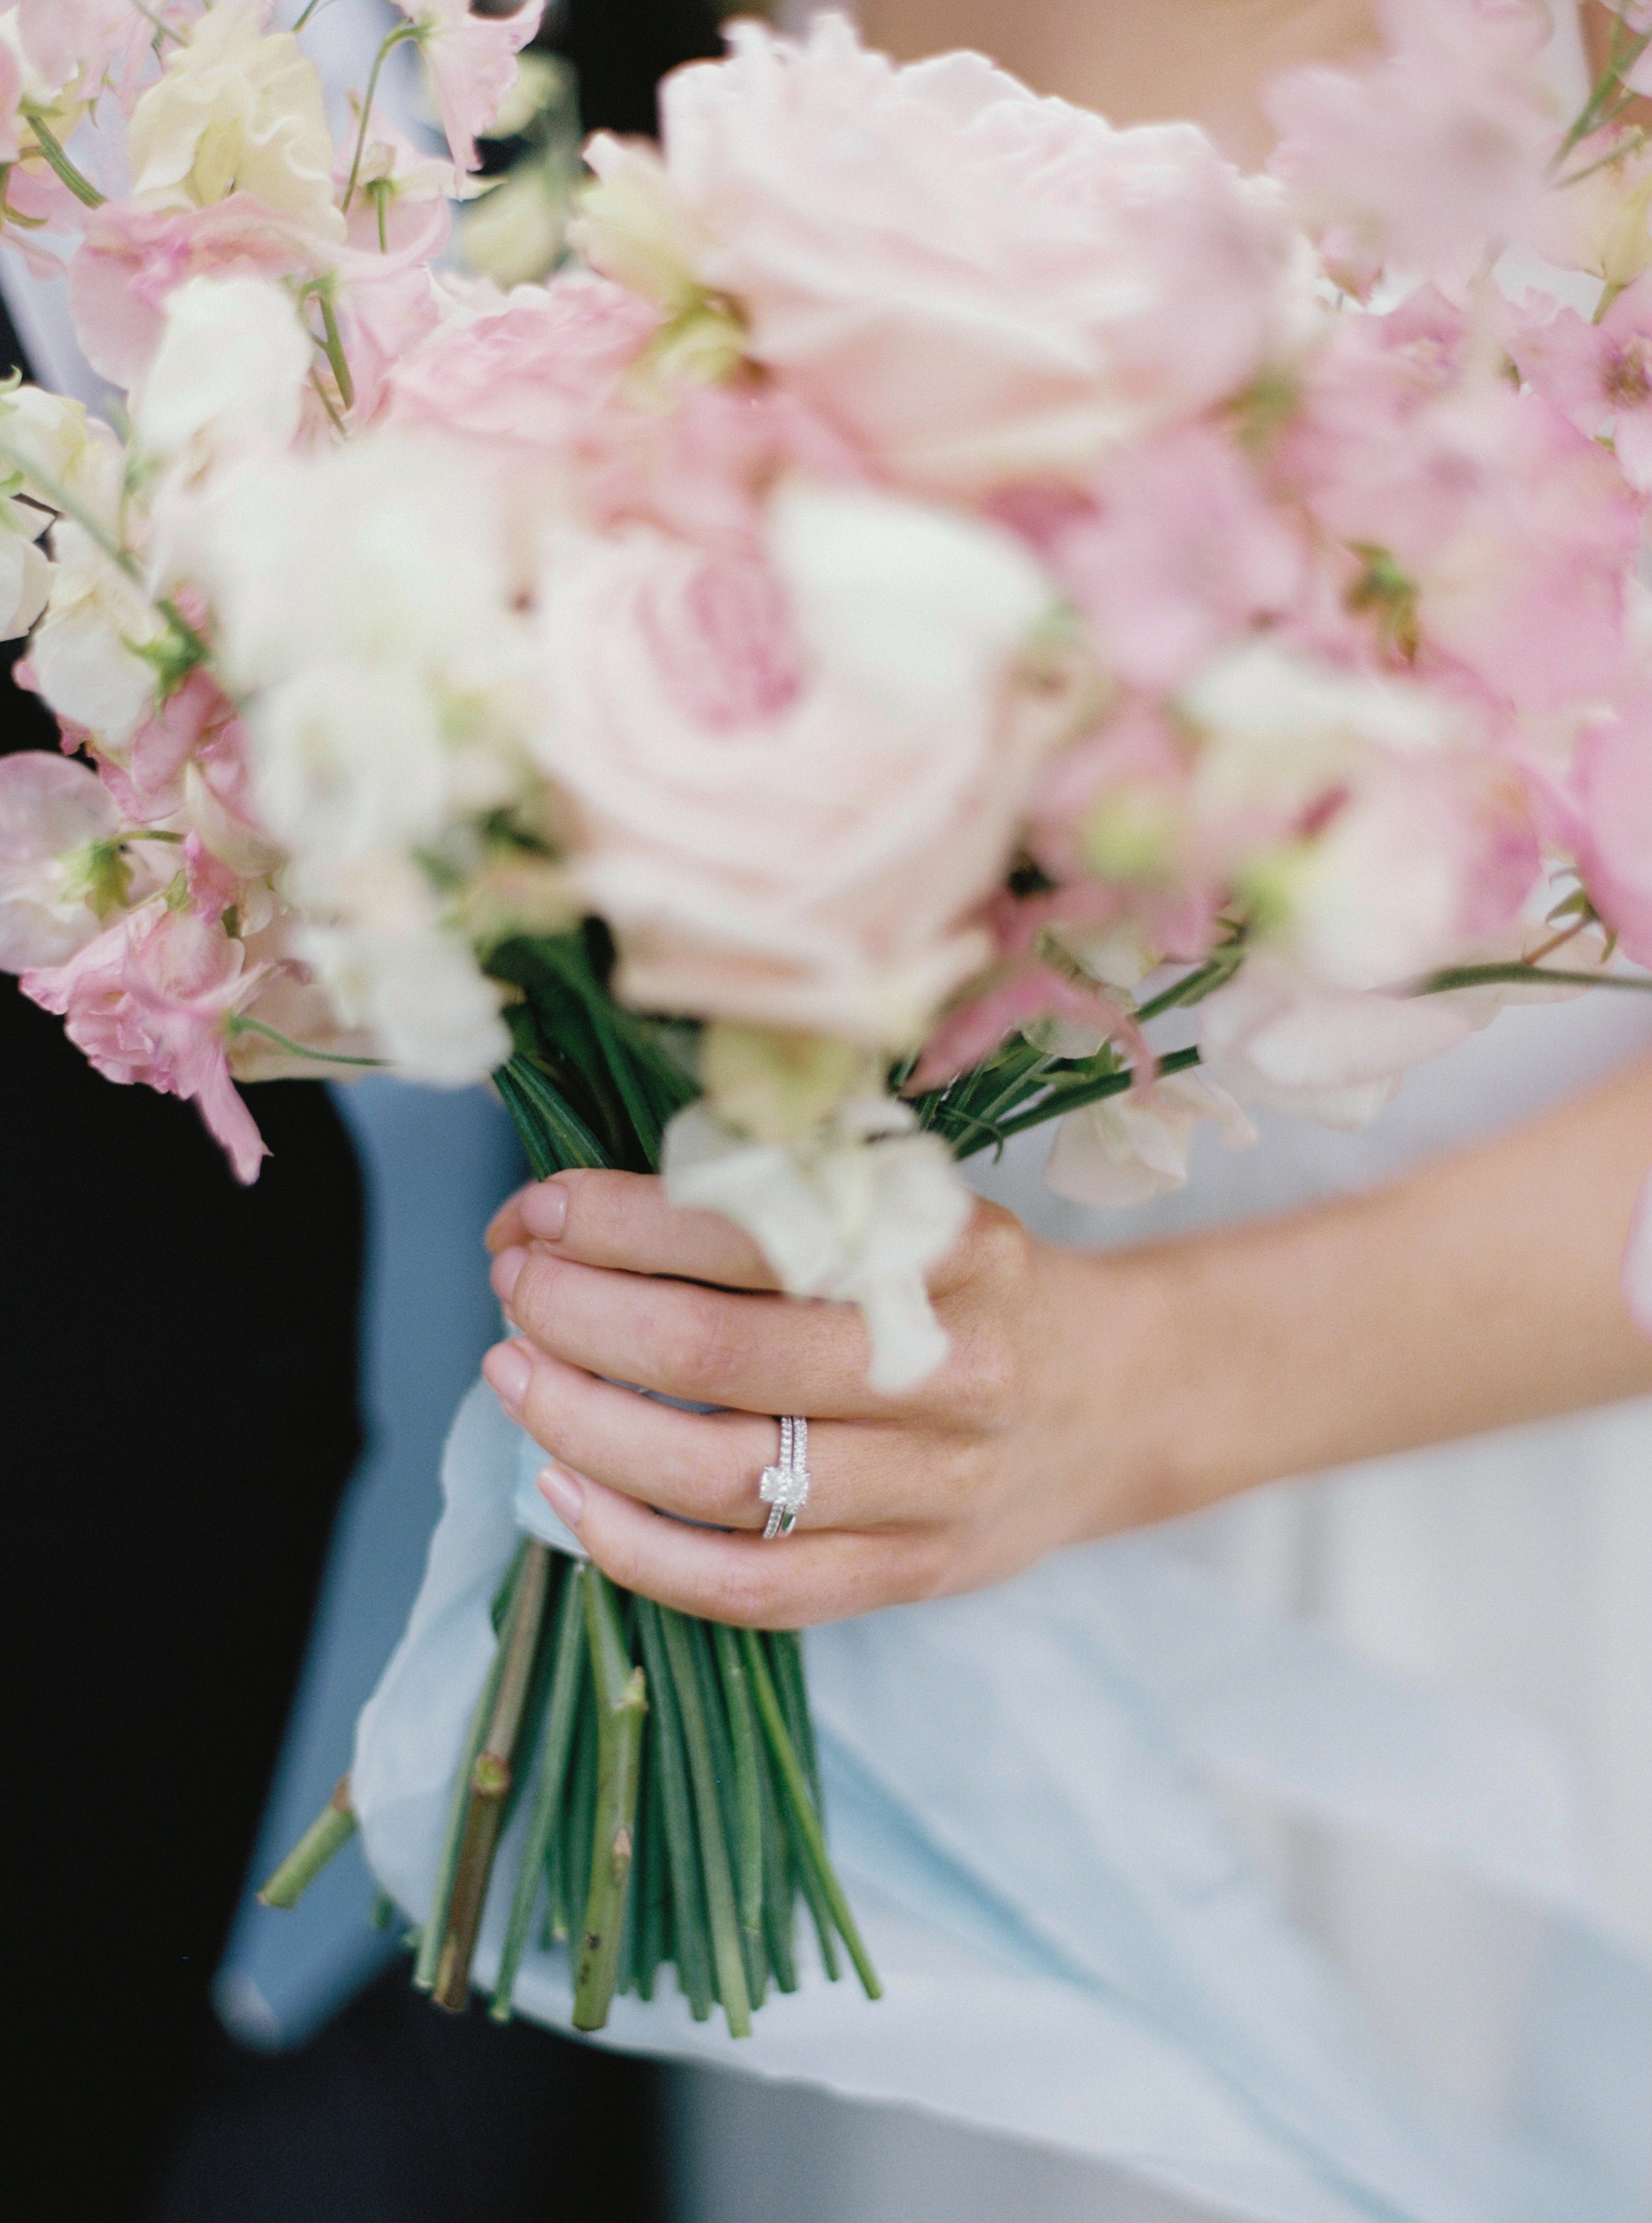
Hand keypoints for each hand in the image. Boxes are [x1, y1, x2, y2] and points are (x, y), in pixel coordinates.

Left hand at [481, 1171, 1175, 1627]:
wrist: (1116, 1403)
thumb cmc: (979, 1289)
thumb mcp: (921, 1209)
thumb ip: (791, 1202)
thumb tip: (583, 1204)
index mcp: (952, 1253)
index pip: (753, 1233)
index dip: (621, 1221)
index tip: (539, 1206)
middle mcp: (951, 1372)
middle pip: (722, 1358)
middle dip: (582, 1315)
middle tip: (514, 1284)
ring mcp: (934, 1489)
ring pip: (725, 1479)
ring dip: (586, 1424)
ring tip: (510, 1374)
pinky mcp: (911, 1574)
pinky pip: (755, 1589)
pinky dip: (640, 1552)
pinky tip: (563, 1492)